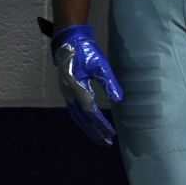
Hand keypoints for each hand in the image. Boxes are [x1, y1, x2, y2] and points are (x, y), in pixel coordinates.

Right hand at [51, 25, 123, 145]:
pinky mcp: (67, 91)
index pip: (91, 112)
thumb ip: (110, 83)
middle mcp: (69, 94)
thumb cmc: (86, 52)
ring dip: (88, 127)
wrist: (69, 42)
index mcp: (77, 88)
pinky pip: (75, 110)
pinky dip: (83, 120)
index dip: (101, 124)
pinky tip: (90, 123)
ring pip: (77, 116)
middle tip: (106, 142)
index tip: (111, 134)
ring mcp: (66, 93)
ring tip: (99, 137)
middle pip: (82, 119)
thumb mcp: (101, 65)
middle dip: (94, 131)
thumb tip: (119, 100)